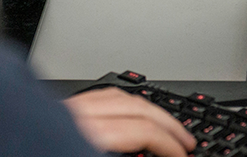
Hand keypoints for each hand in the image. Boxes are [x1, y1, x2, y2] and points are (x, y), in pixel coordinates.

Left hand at [64, 87, 195, 156]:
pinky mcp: (60, 111)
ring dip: (147, 109)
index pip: (145, 130)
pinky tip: (131, 112)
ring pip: (118, 95)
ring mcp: (68, 109)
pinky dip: (123, 102)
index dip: (171, 143)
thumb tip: (161, 153)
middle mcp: (79, 115)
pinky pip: (100, 96)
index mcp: (91, 133)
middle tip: (185, 139)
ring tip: (164, 125)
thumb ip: (130, 154)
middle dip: (167, 123)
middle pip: (137, 106)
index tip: (183, 154)